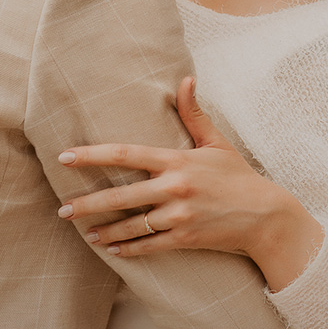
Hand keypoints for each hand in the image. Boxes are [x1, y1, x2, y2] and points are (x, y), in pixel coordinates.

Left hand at [57, 77, 324, 290]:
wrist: (264, 215)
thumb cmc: (237, 176)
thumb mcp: (216, 143)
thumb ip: (194, 114)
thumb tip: (185, 79)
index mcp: (178, 161)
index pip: (126, 154)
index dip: (93, 155)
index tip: (66, 156)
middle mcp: (175, 188)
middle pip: (120, 195)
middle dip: (87, 204)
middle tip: (63, 209)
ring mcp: (179, 215)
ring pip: (131, 225)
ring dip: (104, 231)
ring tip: (85, 233)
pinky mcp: (185, 238)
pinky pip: (148, 245)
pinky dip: (128, 249)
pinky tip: (112, 249)